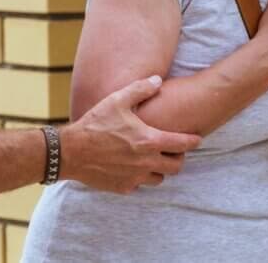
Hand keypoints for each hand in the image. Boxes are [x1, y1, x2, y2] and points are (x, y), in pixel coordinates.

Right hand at [62, 76, 201, 193]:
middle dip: (178, 158)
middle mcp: (146, 163)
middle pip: (176, 166)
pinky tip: (133, 166)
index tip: (197, 138)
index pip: (182, 145)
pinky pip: (139, 185)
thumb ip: (141, 89)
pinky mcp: (123, 188)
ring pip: (159, 178)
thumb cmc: (95, 123)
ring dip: (160, 169)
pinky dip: (140, 177)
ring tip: (154, 158)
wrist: (70, 151)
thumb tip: (158, 80)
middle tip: (173, 149)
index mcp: (149, 141)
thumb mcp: (118, 100)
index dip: (193, 141)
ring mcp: (135, 178)